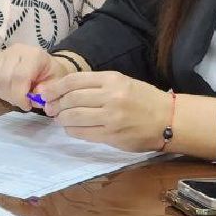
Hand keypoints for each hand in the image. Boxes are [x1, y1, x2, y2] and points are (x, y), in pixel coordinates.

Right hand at [0, 44, 78, 108]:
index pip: (19, 76)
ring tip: (15, 97)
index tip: (27, 106)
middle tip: (22, 102)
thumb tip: (35, 96)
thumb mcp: (56, 84)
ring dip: (2, 94)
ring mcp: (2, 54)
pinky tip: (6, 92)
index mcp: (33, 55)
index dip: (20, 96)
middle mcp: (15, 51)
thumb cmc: (51, 75)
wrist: (45, 65)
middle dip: (12, 97)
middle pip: (4, 79)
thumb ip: (48, 92)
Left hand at [46, 70, 170, 152]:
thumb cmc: (143, 99)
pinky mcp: (112, 136)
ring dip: (62, 119)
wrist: (168, 119)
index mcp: (112, 79)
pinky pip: (84, 133)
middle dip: (56, 105)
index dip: (55, 88)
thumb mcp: (122, 82)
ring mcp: (111, 117)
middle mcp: (110, 97)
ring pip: (74, 117)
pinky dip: (72, 131)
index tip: (47, 93)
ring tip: (60, 119)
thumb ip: (96, 85)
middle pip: (71, 99)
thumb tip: (65, 91)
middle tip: (51, 109)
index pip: (74, 81)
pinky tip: (71, 128)